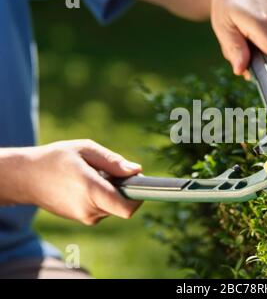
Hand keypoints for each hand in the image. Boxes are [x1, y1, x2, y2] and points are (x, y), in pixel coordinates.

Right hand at [1, 140, 141, 224]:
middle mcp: (89, 209)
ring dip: (111, 192)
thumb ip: (113, 162)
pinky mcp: (80, 218)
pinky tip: (86, 183)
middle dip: (124, 189)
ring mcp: (83, 216)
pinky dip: (101, 197)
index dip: (139, 197)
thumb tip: (137, 171)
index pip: (127, 208)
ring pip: (113, 206)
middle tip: (110, 171)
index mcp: (91, 191)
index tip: (139, 182)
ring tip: (93, 175)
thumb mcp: (86, 150)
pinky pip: (102, 208)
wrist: (25, 177)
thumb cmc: (56, 158)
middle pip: (122, 205)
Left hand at [211, 0, 266, 78]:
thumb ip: (233, 49)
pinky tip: (250, 37)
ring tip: (243, 41)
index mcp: (262, 24)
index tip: (254, 75)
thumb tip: (242, 70)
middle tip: (239, 53)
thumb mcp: (223, 27)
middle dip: (259, 64)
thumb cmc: (227, 4)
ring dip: (259, 55)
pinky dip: (263, 48)